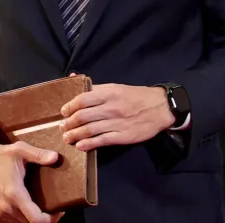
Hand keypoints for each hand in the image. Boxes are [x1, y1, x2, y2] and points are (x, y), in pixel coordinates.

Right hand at [0, 142, 63, 222]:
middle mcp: (6, 207)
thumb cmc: (0, 156)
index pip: (35, 218)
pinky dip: (22, 220)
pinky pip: (12, 222)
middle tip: (54, 209)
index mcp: (14, 193)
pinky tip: (29, 210)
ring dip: (32, 220)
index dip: (50, 219)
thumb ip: (38, 154)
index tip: (59, 211)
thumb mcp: (20, 150)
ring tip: (43, 210)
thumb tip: (55, 158)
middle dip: (44, 219)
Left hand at [60, 84, 174, 150]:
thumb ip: (96, 88)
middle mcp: (112, 108)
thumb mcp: (117, 87)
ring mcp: (117, 123)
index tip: (63, 112)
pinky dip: (88, 144)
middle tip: (63, 127)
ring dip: (74, 135)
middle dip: (69, 124)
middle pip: (83, 117)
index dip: (69, 106)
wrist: (161, 108)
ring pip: (89, 130)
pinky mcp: (123, 136)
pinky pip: (101, 141)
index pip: (83, 99)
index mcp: (110, 93)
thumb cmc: (136, 96)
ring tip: (67, 138)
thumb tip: (74, 78)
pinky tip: (80, 146)